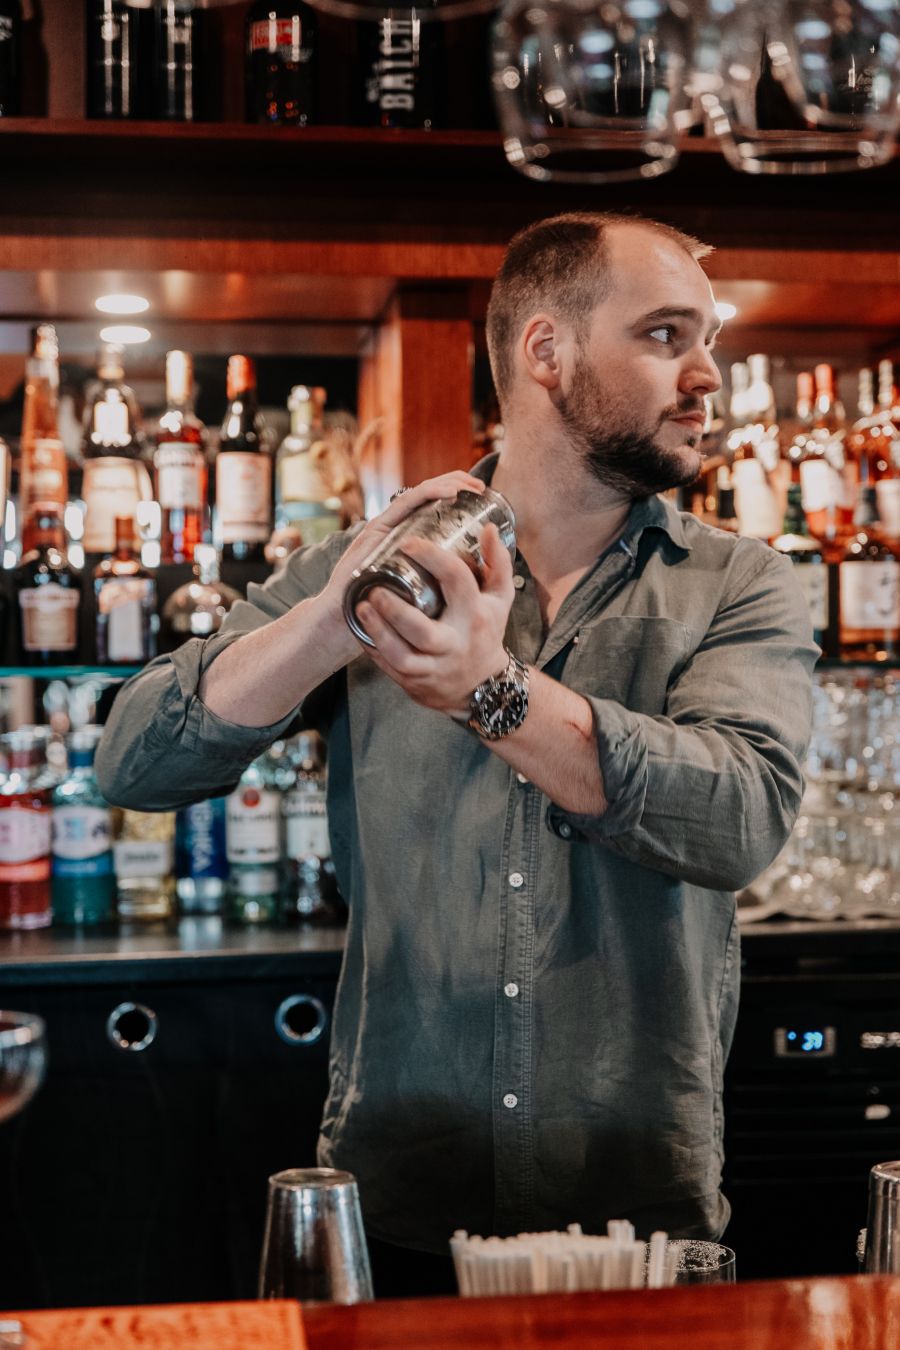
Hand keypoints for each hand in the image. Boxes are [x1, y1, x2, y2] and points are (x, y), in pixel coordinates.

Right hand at [319, 471, 486, 664]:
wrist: (343, 621)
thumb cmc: (380, 614)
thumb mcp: (416, 595)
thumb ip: (433, 585)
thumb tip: (470, 587)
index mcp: (407, 539)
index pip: (434, 508)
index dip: (458, 496)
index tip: (482, 498)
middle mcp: (396, 528)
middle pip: (429, 496)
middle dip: (457, 484)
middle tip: (480, 488)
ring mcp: (385, 527)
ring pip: (420, 494)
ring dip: (448, 484)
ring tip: (470, 486)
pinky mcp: (376, 529)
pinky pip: (406, 504)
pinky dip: (429, 494)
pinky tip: (450, 493)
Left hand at [352, 522, 514, 716]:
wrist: (483, 686)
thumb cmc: (486, 631)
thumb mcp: (499, 599)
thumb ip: (498, 563)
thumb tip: (489, 527)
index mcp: (475, 614)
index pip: (456, 580)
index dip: (432, 557)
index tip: (408, 543)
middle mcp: (456, 643)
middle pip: (423, 630)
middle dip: (395, 610)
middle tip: (375, 589)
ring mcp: (435, 667)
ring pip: (402, 656)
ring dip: (378, 632)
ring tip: (362, 608)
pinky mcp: (417, 683)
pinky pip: (391, 668)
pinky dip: (374, 648)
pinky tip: (362, 630)